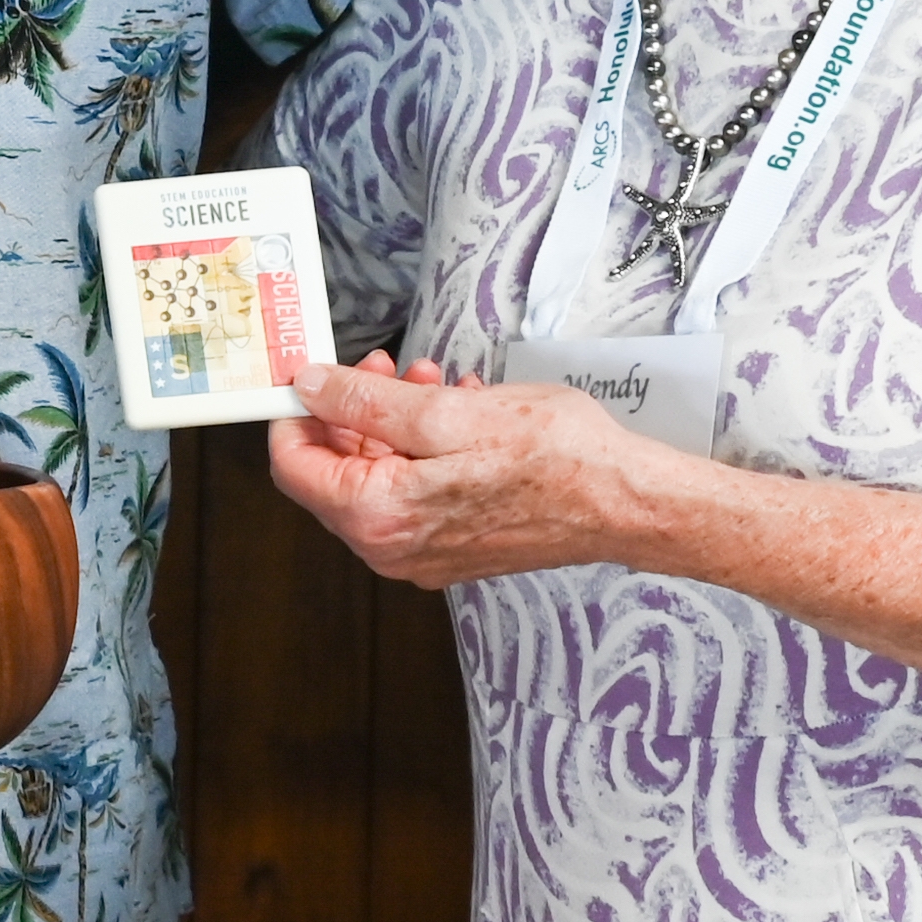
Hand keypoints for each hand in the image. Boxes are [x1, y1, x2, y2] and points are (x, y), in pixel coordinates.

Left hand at [264, 351, 667, 589]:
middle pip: (334, 472)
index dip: (295, 414)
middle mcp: (392, 548)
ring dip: (393, 424)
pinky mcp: (452, 548)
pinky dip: (423, 450)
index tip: (309, 377)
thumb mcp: (449, 414)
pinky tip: (458, 413)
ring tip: (432, 382)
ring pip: (376, 478)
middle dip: (353, 411)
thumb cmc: (555, 459)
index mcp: (379, 517)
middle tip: (384, 368)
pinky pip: (413, 494)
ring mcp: (423, 554)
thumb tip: (310, 389)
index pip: (294, 467)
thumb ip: (367, 404)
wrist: (627, 503)